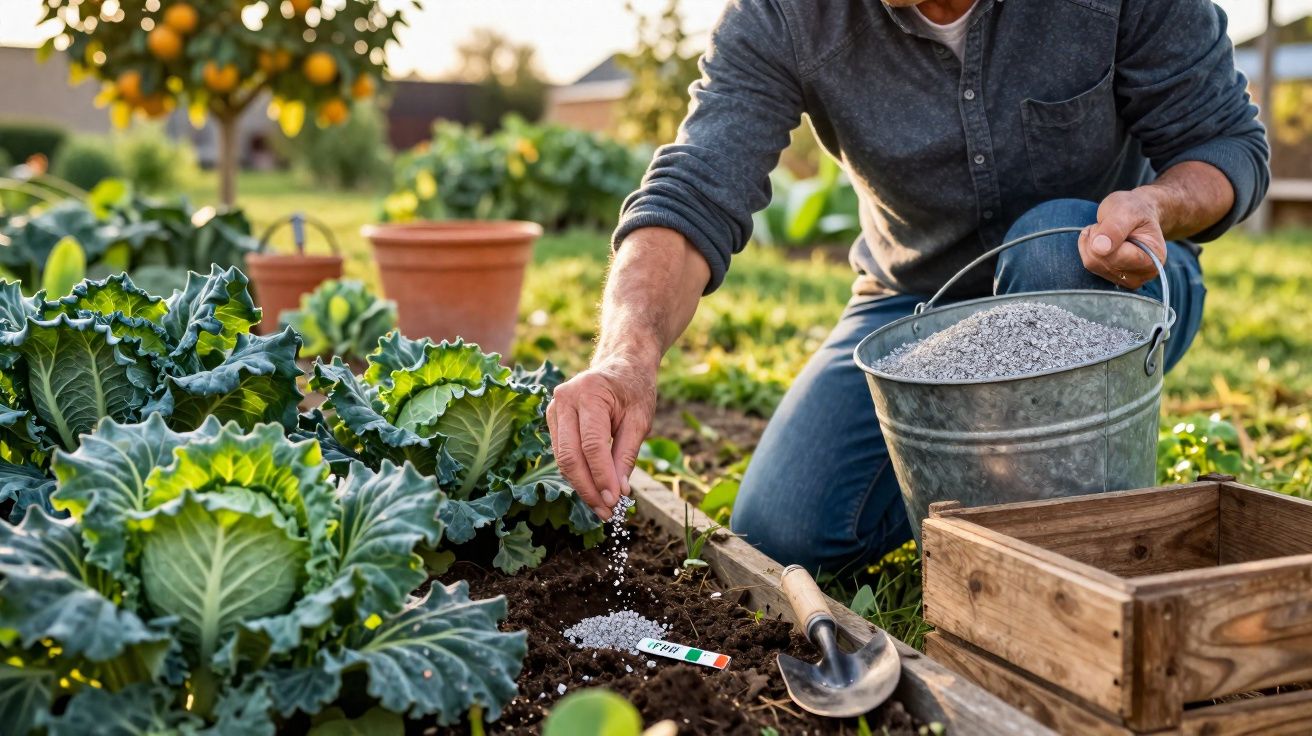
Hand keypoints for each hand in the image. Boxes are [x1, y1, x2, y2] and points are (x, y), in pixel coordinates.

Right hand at [547, 354, 656, 520]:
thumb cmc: (634, 390)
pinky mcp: (553, 419)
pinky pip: (562, 453)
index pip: (592, 445)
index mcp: (589, 393)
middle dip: (588, 488)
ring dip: (581, 486)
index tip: (614, 502)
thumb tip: (619, 492)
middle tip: (606, 512)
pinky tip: (594, 489)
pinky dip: (577, 474)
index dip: (602, 477)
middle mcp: (565, 399)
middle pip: (569, 455)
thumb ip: (626, 455)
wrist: (621, 365)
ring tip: (602, 506)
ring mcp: (554, 409)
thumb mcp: (640, 420)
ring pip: (562, 458)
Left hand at [1079, 189, 1168, 289]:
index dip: (1104, 237)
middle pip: (1100, 263)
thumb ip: (1115, 228)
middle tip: (1107, 225)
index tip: (1112, 221)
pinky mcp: (1113, 278)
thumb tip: (1100, 249)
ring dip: (1091, 243)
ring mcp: (1128, 280)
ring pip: (1092, 265)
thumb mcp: (1127, 210)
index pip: (1116, 257)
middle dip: (1096, 239)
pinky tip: (1100, 240)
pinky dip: (1088, 249)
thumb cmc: (1134, 208)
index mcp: (1154, 258)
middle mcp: (1144, 273)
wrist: (1136, 211)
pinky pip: (1089, 265)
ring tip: (1105, 231)